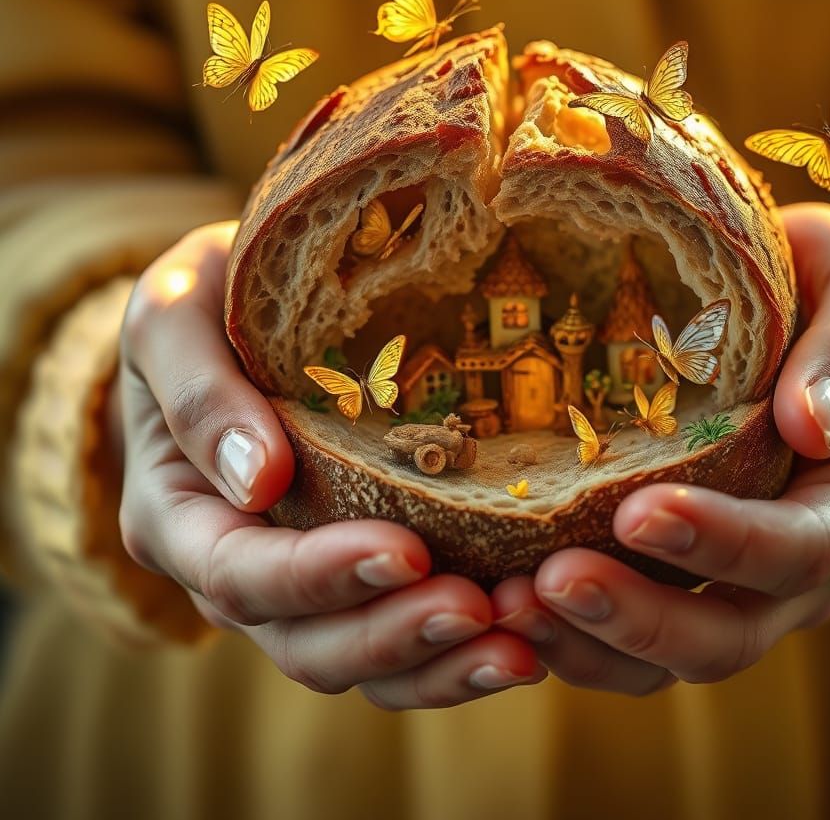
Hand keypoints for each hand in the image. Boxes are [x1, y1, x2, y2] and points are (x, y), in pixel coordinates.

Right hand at [116, 221, 544, 707]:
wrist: (237, 308)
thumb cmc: (204, 299)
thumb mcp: (174, 316)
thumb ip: (198, 391)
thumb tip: (259, 481)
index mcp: (177, 516)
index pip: (239, 573)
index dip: (320, 576)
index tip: (407, 550)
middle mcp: (234, 569)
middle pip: (306, 641)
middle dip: (395, 633)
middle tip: (482, 608)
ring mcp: (298, 582)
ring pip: (360, 661)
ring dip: (439, 663)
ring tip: (522, 645)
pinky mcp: (355, 574)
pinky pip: (399, 640)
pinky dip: (454, 653)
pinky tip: (521, 635)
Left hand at [492, 204, 829, 693]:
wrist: (790, 311)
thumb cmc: (824, 290)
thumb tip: (812, 424)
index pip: (799, 549)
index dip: (723, 544)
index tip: (638, 511)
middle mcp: (795, 572)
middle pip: (727, 636)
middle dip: (639, 617)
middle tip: (552, 579)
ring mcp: (729, 588)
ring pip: (665, 660)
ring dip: (586, 645)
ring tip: (507, 605)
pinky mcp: (669, 585)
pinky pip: (621, 641)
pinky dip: (565, 636)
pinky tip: (500, 602)